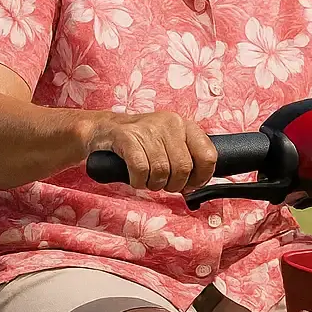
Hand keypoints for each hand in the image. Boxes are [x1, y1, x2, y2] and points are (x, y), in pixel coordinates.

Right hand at [85, 111, 216, 193]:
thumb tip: (196, 187)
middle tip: (163, 184)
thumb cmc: (140, 142)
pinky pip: (141, 170)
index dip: (202, 177)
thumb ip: (185, 161)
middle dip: (173, 185)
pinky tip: (136, 178)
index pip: (208, 155)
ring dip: (154, 184)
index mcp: (184, 125)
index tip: (192, 185)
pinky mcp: (127, 137)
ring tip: (147, 179)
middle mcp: (170, 123)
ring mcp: (148, 129)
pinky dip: (138, 181)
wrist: (104, 129)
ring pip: (162, 172)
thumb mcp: (168, 144)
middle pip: (183, 168)